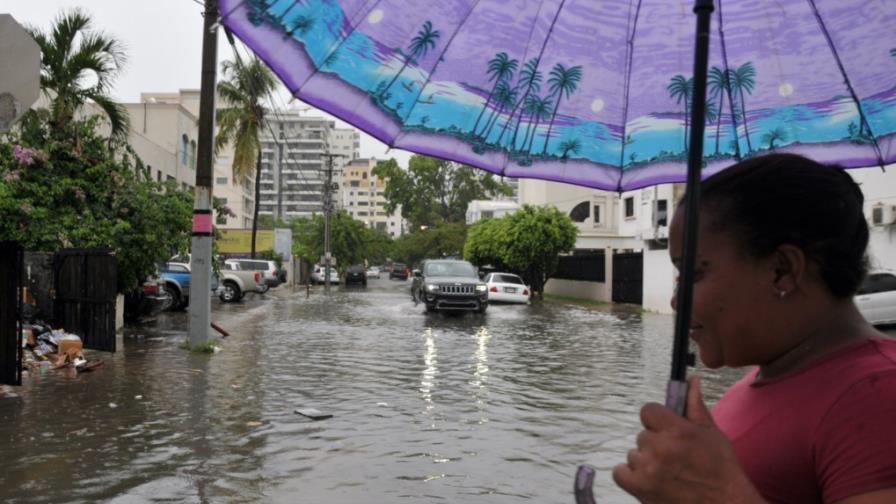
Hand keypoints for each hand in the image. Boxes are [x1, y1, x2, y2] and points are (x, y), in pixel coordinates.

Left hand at [612, 376, 764, 503]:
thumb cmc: (721, 470)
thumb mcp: (712, 434)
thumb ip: (695, 406)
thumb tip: (690, 381)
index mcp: (677, 430)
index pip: (648, 411)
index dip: (656, 420)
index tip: (666, 430)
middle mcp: (660, 447)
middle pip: (642, 435)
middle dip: (655, 444)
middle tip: (674, 458)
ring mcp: (648, 469)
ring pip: (633, 454)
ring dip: (645, 462)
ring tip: (667, 472)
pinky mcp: (640, 488)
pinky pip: (620, 472)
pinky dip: (630, 476)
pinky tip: (648, 479)